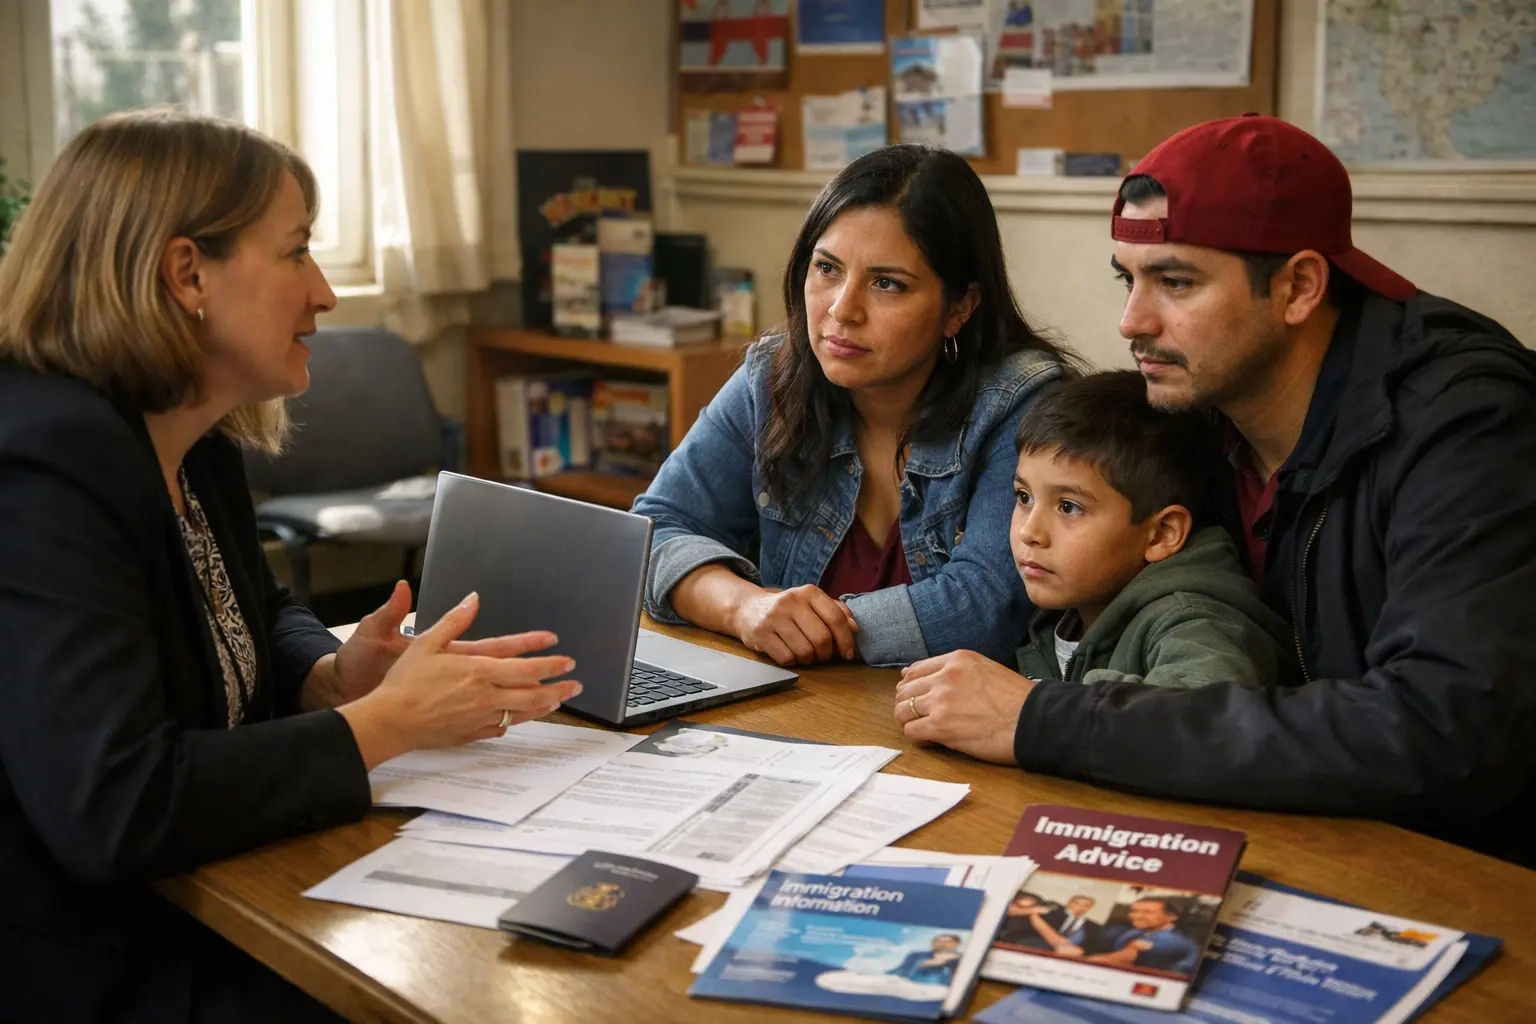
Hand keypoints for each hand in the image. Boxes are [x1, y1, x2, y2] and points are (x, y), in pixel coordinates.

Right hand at [337, 592, 581, 768]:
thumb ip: (455, 620)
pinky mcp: (472, 733)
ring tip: (558, 698)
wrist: (390, 721)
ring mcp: (481, 717)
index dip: (548, 661)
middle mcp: (485, 695)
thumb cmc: (406, 682)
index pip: (525, 665)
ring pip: (523, 712)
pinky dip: (515, 721)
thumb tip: (473, 599)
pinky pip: (502, 727)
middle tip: (574, 681)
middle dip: (559, 685)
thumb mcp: (427, 642)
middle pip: (533, 692)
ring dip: (544, 705)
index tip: (565, 657)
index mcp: (478, 669)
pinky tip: (520, 717)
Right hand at [730, 583, 858, 664]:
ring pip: (805, 651)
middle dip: (826, 654)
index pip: (836, 618)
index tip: (847, 653)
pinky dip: (792, 661)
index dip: (846, 640)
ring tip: (804, 653)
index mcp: (808, 592)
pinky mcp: (760, 633)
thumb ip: (835, 612)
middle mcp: (791, 601)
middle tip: (823, 655)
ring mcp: (774, 617)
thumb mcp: (811, 604)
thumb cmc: (788, 610)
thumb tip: (854, 628)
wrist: (747, 609)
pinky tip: (789, 653)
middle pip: (822, 638)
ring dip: (809, 659)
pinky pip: (786, 658)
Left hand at [893, 649, 1035, 762]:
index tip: (915, 697)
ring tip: (921, 728)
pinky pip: (911, 731)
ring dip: (908, 721)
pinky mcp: (940, 726)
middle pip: (905, 690)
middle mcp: (945, 676)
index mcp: (957, 660)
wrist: (1033, 720)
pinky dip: (917, 737)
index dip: (911, 686)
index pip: (916, 670)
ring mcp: (940, 701)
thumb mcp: (986, 670)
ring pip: (903, 710)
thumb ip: (958, 672)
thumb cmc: (1017, 700)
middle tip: (916, 716)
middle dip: (907, 704)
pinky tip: (929, 740)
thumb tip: (932, 680)